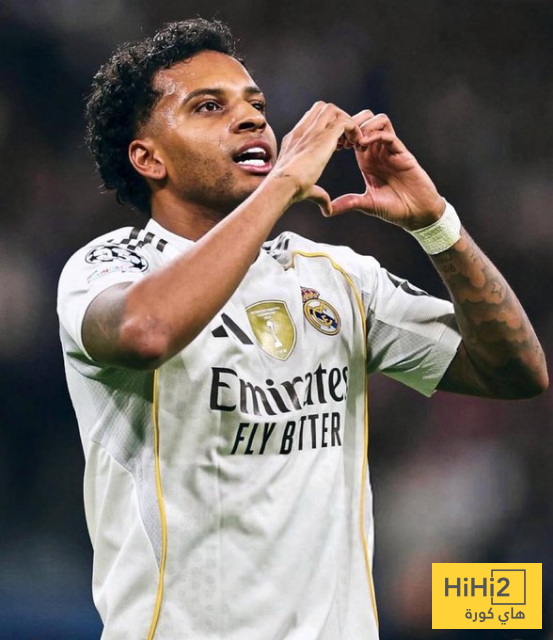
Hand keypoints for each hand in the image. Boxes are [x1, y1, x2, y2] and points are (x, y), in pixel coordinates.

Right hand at [270, 102, 365, 216]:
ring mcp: (312, 132)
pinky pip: (345, 121)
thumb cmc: (288, 190)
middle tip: (345, 140)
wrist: (282, 185)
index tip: (336, 145)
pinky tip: (356, 145)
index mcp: (294, 140)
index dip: (326, 127)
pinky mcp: (324, 137)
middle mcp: (303, 131)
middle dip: (337, 119)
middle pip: (322, 108)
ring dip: (345, 122)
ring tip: (351, 142)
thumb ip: (318, 194)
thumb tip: (327, 209)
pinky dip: (353, 129)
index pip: (311, 120)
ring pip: (333, 110)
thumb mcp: (305, 190)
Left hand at [330, 110, 444, 229]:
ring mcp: (391, 151)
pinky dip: (375, 135)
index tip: (332, 145)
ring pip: (379, 121)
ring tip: (355, 141)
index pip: (354, 135)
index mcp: (367, 160)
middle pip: (366, 121)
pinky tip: (363, 145)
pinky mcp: (403, 153)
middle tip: (342, 139)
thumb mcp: (366, 204)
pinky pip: (389, 135)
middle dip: (353, 124)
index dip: (343, 135)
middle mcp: (378, 152)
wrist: (417, 214)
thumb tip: (328, 211)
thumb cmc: (395, 208)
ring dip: (365, 126)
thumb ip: (348, 203)